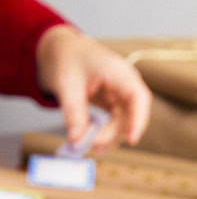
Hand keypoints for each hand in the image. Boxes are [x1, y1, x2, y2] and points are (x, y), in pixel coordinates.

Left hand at [36, 26, 151, 151]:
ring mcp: (119, 93)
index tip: (131, 140)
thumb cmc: (66, 59)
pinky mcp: (111, 102)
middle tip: (93, 145)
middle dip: (114, 133)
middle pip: (131, 114)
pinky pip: (113, 122)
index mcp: (118, 71)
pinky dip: (104, 134)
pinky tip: (92, 142)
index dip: (138, 119)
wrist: (60, 51)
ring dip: (109, 137)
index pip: (138, 97)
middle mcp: (124, 83)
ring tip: (91, 147)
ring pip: (123, 121)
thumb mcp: (66, 84)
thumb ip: (73, 112)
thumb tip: (76, 140)